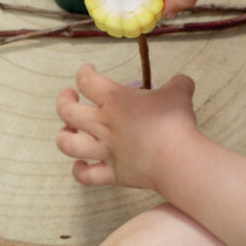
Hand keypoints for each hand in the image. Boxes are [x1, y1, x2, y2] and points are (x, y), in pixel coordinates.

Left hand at [56, 64, 200, 191]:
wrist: (178, 159)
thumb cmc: (175, 122)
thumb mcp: (179, 92)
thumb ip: (178, 83)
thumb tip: (182, 81)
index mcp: (114, 100)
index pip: (87, 81)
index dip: (83, 72)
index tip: (89, 70)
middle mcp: (103, 124)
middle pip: (68, 111)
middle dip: (64, 101)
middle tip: (70, 96)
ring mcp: (105, 150)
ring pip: (68, 144)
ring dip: (63, 136)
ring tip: (69, 130)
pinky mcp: (113, 174)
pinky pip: (86, 176)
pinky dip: (79, 171)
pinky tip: (81, 164)